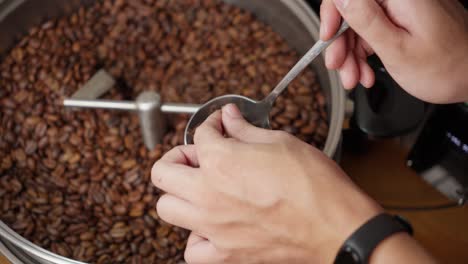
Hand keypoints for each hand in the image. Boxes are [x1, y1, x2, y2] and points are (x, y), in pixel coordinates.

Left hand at [152, 104, 381, 262]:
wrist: (337, 227)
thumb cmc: (316, 186)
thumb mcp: (281, 143)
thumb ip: (246, 130)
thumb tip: (230, 118)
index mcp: (221, 161)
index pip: (200, 135)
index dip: (211, 124)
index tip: (220, 125)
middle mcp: (209, 194)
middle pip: (163, 171)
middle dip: (178, 156)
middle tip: (198, 155)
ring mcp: (213, 227)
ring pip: (166, 208)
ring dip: (177, 194)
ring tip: (199, 187)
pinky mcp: (226, 253)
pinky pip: (191, 248)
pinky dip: (195, 236)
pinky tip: (210, 224)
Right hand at [321, 0, 467, 102]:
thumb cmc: (446, 68)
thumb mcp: (396, 48)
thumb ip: (365, 19)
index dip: (332, 14)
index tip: (327, 38)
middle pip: (352, 11)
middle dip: (342, 43)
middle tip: (341, 68)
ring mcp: (401, 8)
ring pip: (359, 26)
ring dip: (352, 55)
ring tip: (356, 78)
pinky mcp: (402, 20)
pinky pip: (373, 33)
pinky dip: (365, 55)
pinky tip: (367, 72)